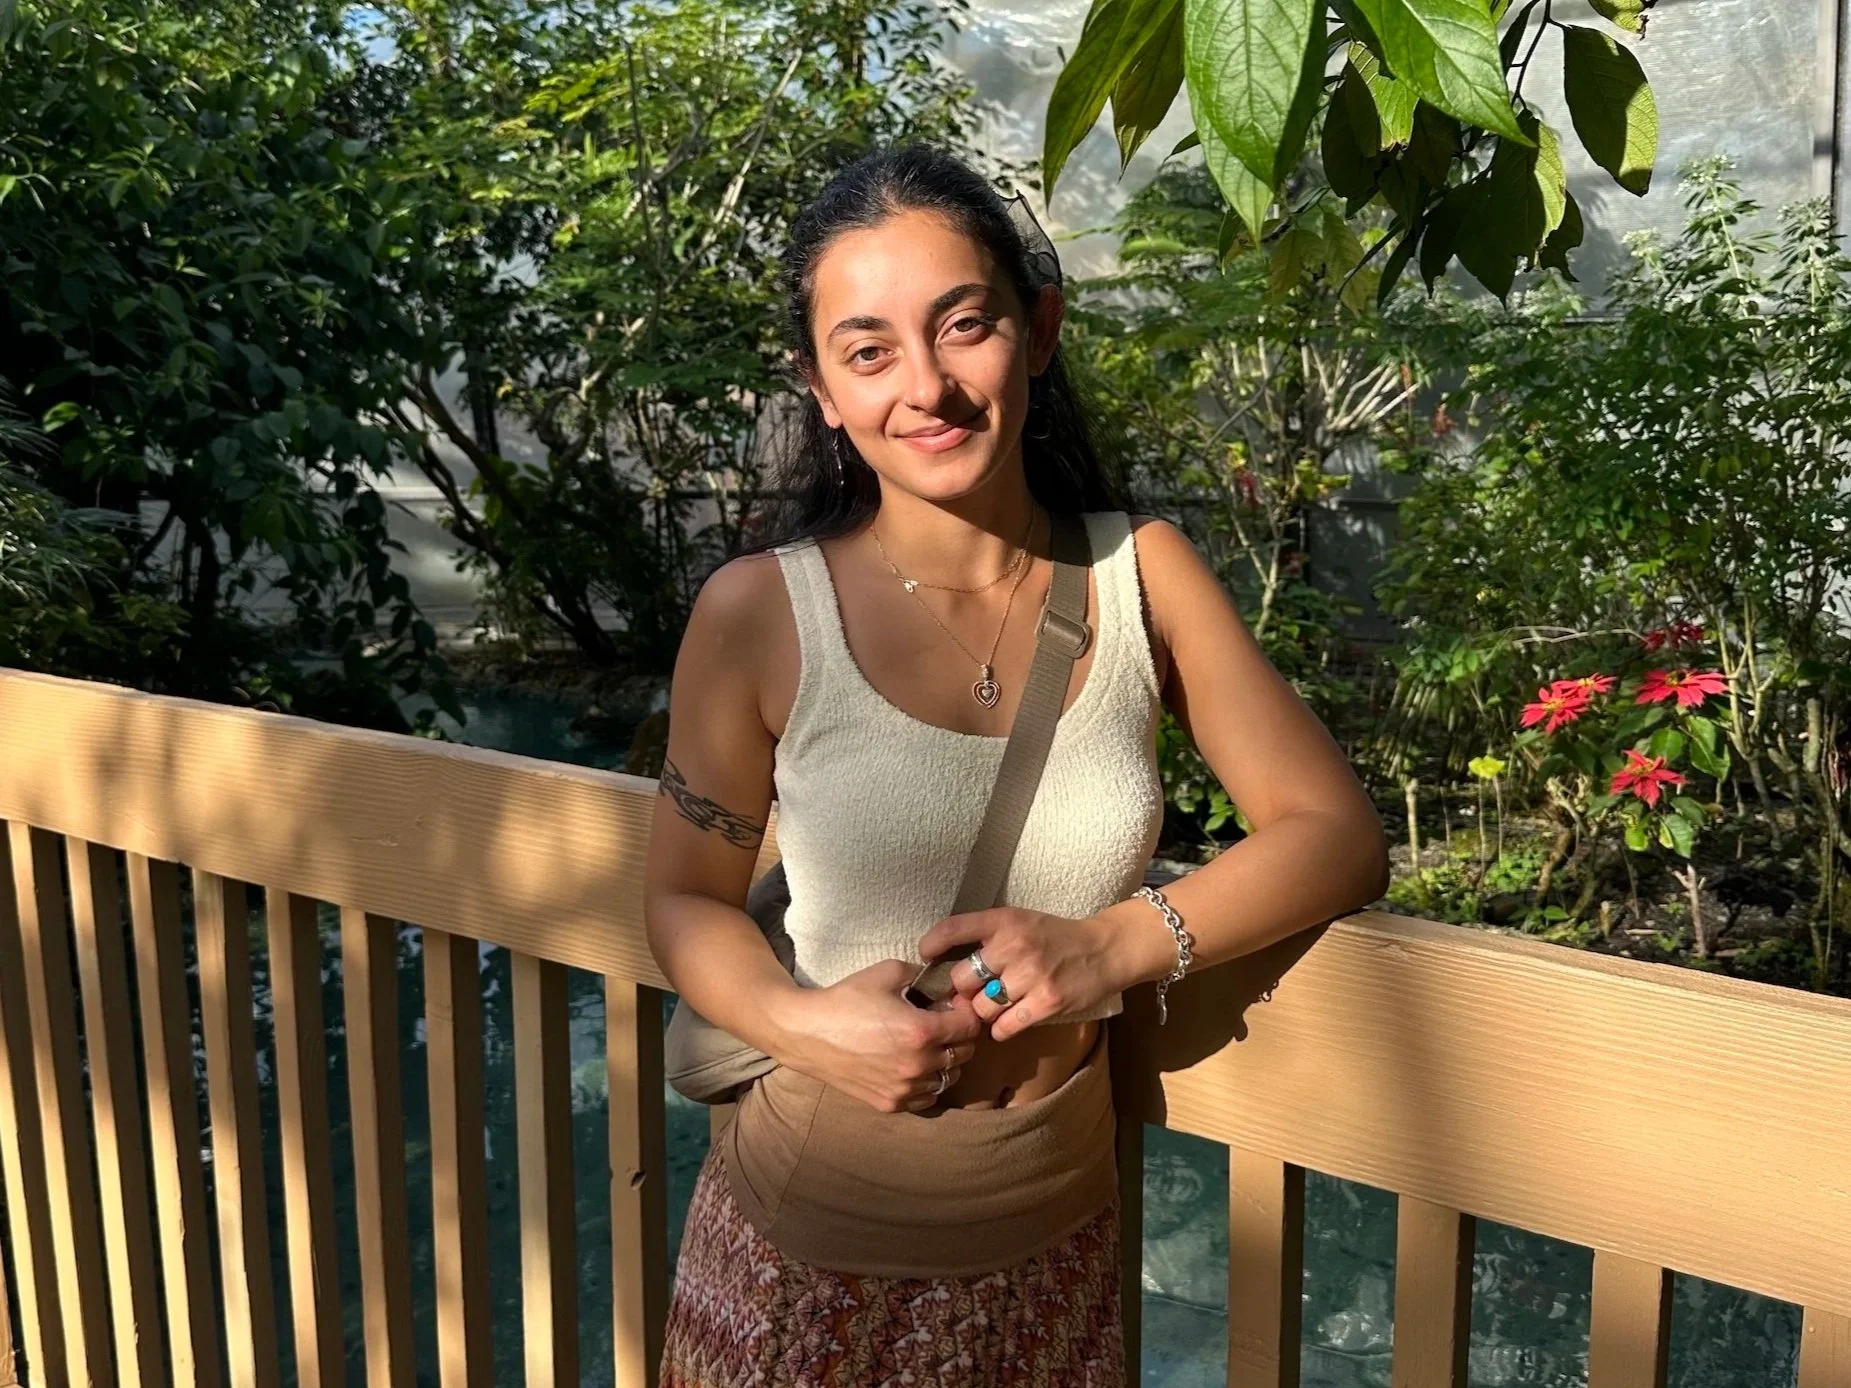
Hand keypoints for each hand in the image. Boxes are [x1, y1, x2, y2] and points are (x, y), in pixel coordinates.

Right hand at [781, 959, 984, 1112]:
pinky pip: (927, 1098)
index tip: (955, 1006)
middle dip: (959, 1036)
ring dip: (946, 1061)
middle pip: (964, 1053)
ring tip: (928, 1046)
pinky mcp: (890, 1102)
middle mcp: (918, 1064)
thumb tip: (942, 984)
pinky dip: (928, 1084)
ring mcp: (904, 1088)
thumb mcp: (887, 971)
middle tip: (943, 1024)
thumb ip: (922, 974)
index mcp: (922, 1031)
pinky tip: (914, 1067)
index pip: (969, 1026)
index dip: (966, 1012)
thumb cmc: (846, 999)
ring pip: (948, 1078)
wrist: (807, 1033)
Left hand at [913, 907, 1120, 1042]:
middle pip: (962, 979)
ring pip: (981, 1008)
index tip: (926, 956)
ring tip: (992, 1008)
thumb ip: (986, 938)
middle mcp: (1014, 945)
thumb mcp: (1019, 921)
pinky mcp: (1046, 1002)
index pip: (953, 928)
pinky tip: (1006, 1021)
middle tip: (969, 995)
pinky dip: (1000, 1029)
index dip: (932, 944)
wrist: (1103, 950)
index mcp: (1004, 921)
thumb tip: (948, 970)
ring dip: (982, 1012)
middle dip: (962, 991)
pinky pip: (1004, 1026)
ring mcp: (1031, 975)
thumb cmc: (1054, 937)